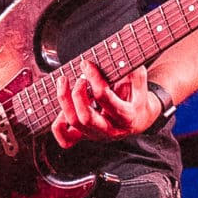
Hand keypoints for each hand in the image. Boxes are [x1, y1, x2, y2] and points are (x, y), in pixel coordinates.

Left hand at [48, 62, 164, 148]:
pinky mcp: (86, 137)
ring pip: (74, 123)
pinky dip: (58, 125)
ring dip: (64, 101)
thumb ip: (132, 71)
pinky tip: (60, 108)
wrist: (139, 119)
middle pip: (86, 117)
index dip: (93, 78)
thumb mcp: (139, 82)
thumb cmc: (137, 97)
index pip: (104, 97)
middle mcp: (111, 130)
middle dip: (77, 94)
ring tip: (63, 82)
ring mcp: (96, 135)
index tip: (86, 64)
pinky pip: (66, 140)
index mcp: (126, 116)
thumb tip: (119, 58)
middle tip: (78, 78)